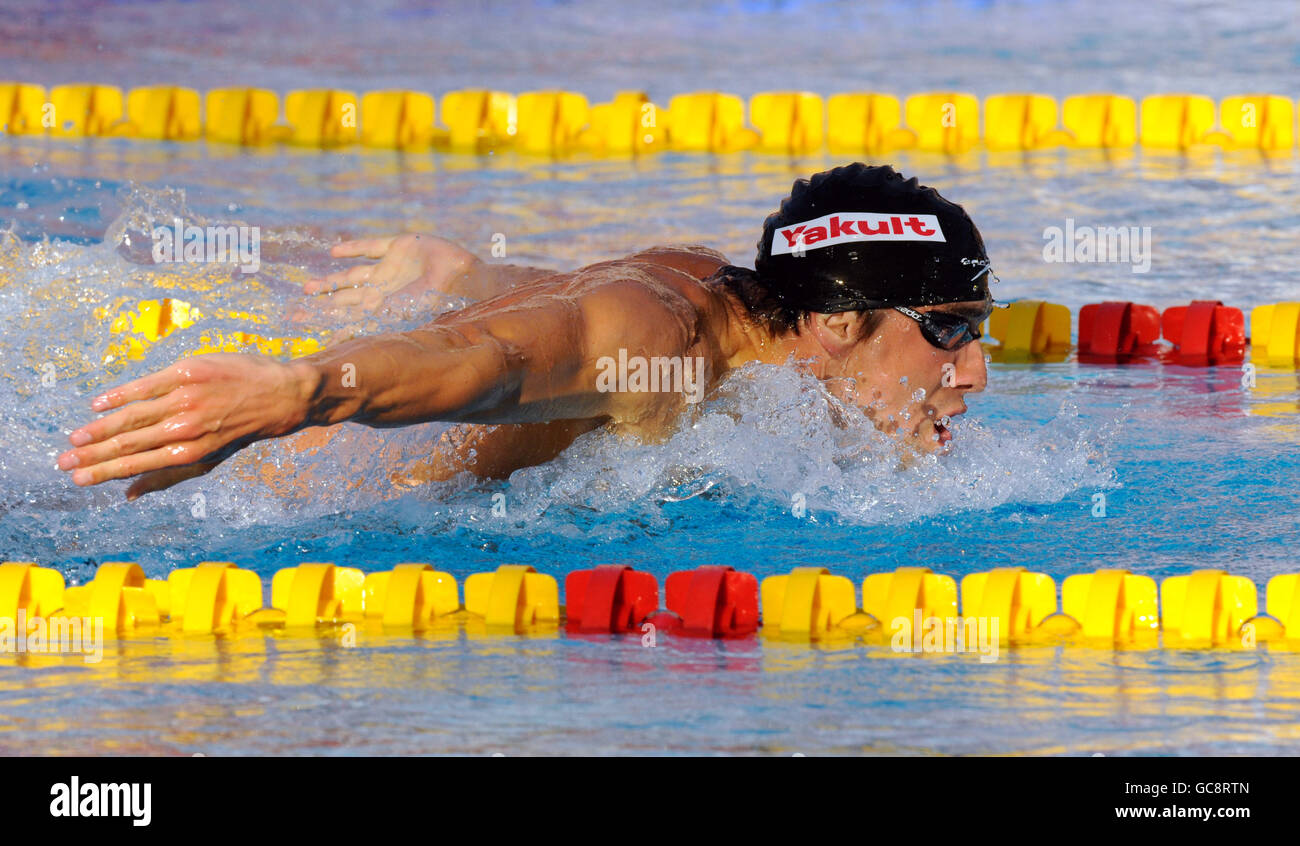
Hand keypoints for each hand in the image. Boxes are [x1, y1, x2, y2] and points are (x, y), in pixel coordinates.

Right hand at [57, 354, 315, 499]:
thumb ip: (171, 475)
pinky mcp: (189, 372)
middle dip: (92, 456)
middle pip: (129, 445)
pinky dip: (119, 395)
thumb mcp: (213, 456)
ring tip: (73, 439)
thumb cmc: (245, 426)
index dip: (104, 473)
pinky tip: (97, 404)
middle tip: (63, 464)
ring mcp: (187, 399)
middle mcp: (187, 428)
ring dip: (98, 429)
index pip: (138, 465)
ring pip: (132, 417)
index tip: (77, 479)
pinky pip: (145, 385)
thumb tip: (131, 495)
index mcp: (192, 452)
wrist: (284, 393)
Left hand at [301, 233, 479, 310]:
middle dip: (322, 306)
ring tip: (308, 288)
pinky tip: (335, 251)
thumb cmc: (434, 301)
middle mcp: (383, 291)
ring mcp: (390, 269)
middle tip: (295, 313)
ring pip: (354, 276)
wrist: (465, 278)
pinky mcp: (401, 247)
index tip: (299, 324)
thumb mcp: (396, 315)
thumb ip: (366, 324)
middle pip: (345, 299)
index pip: (347, 316)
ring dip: (332, 282)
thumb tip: (333, 342)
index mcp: (382, 308)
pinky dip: (355, 248)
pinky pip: (373, 247)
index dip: (323, 320)